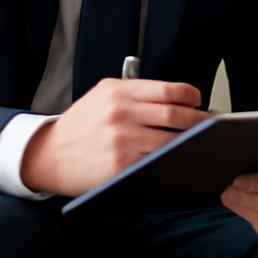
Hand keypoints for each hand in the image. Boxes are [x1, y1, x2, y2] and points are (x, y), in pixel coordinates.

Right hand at [21, 77, 207, 196]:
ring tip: (202, 145)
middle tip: (212, 128)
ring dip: (192, 145)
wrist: (46, 155)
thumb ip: (137, 93)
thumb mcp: (103, 95)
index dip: (192, 97)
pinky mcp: (119, 167)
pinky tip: (183, 162)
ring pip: (171, 141)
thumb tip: (181, 100)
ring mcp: (121, 141)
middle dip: (200, 123)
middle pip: (176, 116)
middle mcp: (121, 113)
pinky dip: (173, 163)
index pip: (170, 91)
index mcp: (119, 92)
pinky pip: (156, 164)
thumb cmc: (81, 125)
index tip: (199, 103)